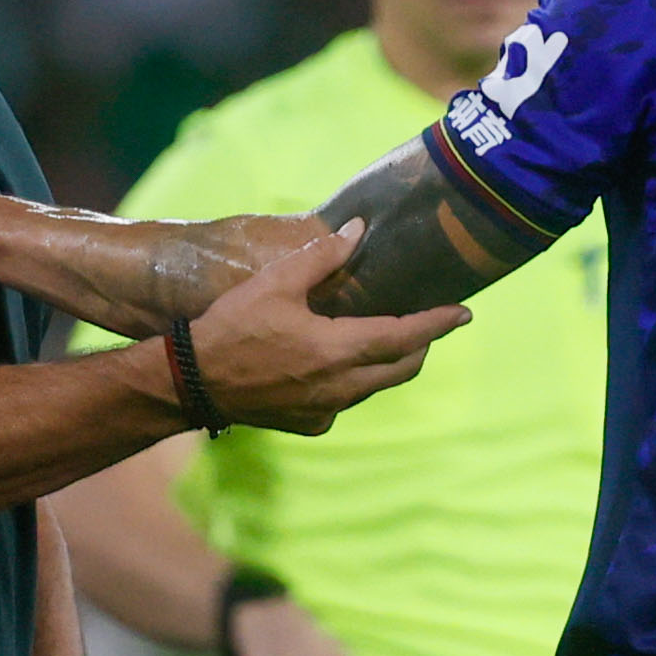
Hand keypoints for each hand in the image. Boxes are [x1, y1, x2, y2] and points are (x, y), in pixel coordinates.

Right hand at [188, 223, 467, 433]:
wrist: (190, 382)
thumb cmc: (232, 327)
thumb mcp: (275, 282)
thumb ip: (321, 256)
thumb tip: (357, 232)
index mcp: (337, 351)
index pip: (405, 337)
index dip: (437, 324)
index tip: (465, 313)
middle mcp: (340, 388)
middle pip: (401, 368)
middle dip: (420, 345)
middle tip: (428, 322)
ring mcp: (325, 411)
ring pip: (374, 385)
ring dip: (386, 362)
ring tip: (383, 335)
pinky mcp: (309, 423)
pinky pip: (345, 400)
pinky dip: (352, 380)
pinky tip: (334, 363)